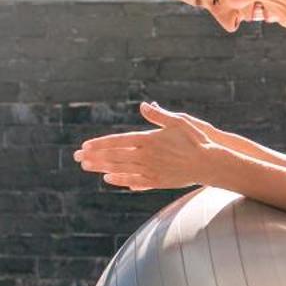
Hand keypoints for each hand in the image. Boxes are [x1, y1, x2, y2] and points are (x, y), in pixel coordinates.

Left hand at [72, 102, 219, 191]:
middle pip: (114, 157)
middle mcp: (146, 156)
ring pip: (120, 169)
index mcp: (148, 139)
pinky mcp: (157, 181)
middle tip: (76, 158)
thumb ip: (159, 115)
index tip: (85, 146)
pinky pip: (134, 181)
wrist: (210, 163)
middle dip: (94, 157)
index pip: (118, 141)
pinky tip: (109, 179)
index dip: (100, 144)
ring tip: (87, 167)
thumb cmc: (196, 139)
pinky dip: (120, 180)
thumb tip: (143, 105)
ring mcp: (150, 170)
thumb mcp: (178, 121)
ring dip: (101, 168)